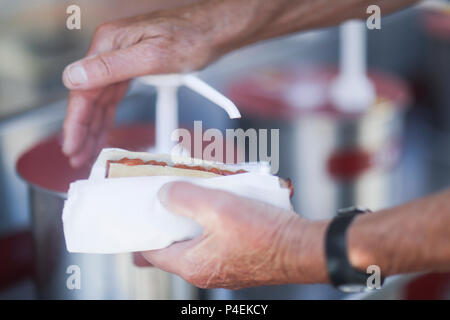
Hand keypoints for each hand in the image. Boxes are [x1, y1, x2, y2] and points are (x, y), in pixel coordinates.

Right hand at [61, 7, 225, 166]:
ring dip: (93, 126)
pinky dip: (108, 115)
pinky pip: (115, 96)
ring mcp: (121, 58)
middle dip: (82, 129)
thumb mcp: (152, 56)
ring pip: (101, 99)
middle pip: (90, 97)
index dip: (76, 121)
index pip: (83, 90)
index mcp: (109, 44)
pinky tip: (104, 129)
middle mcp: (111, 50)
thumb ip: (111, 67)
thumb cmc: (190, 38)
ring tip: (87, 150)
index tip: (72, 146)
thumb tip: (73, 77)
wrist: (213, 31)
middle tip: (77, 156)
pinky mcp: (133, 66)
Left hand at [143, 182, 327, 288]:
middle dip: (166, 224)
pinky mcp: (239, 258)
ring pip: (195, 242)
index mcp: (193, 264)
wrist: (304, 248)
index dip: (142, 231)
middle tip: (163, 201)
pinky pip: (215, 241)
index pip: (152, 252)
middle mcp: (206, 270)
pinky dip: (210, 224)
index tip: (137, 214)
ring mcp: (223, 266)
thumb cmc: (266, 235)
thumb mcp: (218, 207)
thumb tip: (164, 195)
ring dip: (191, 221)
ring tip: (192, 197)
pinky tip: (219, 205)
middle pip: (173, 246)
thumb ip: (184, 198)